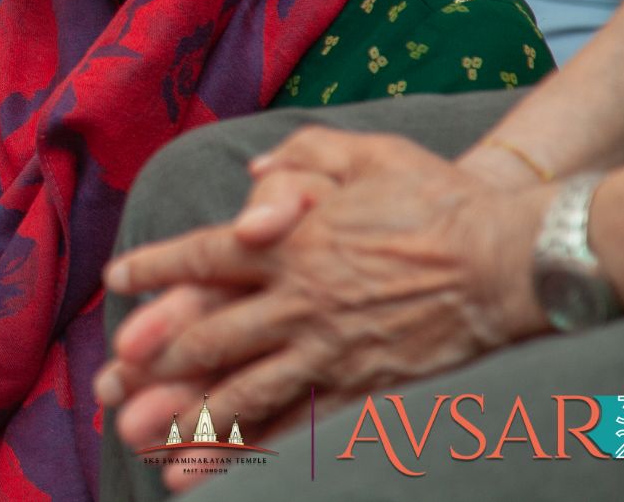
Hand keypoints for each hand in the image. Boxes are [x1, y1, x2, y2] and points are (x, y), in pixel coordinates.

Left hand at [97, 128, 548, 490]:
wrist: (510, 259)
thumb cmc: (440, 200)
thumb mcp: (367, 154)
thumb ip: (303, 158)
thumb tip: (255, 172)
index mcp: (290, 241)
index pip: (203, 256)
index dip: (155, 269)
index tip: (117, 282)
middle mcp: (298, 300)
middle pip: (208, 336)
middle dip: (154, 363)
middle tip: (112, 386)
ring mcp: (330, 349)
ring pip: (245, 391)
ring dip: (193, 422)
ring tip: (151, 450)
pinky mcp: (366, 387)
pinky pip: (301, 425)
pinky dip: (260, 450)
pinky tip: (229, 472)